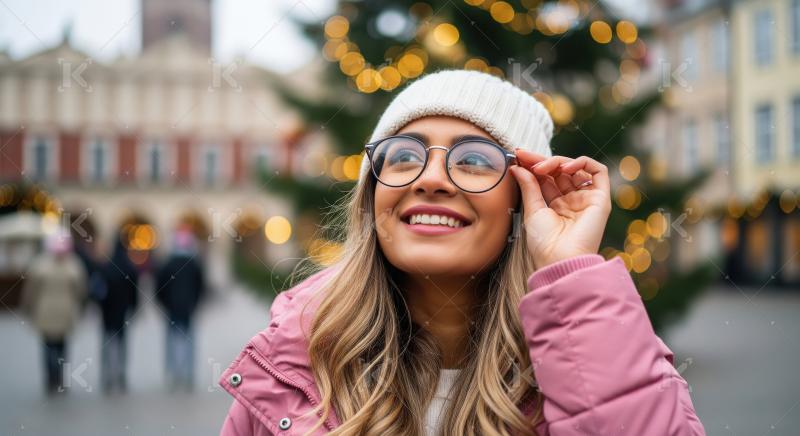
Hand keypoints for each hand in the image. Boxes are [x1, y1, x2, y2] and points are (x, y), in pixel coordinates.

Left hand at [509, 149, 611, 269]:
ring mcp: (586, 198)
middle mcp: (571, 200)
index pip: (546, 177)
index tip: (518, 156)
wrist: (560, 259)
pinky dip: (582, 162)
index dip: (533, 165)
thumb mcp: (532, 210)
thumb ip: (528, 186)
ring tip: (542, 167)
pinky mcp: (600, 198)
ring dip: (558, 161)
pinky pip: (598, 171)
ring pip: (576, 168)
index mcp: (555, 205)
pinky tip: (566, 167)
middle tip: (525, 157)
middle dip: (542, 160)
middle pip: (559, 171)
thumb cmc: (545, 243)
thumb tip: (518, 167)